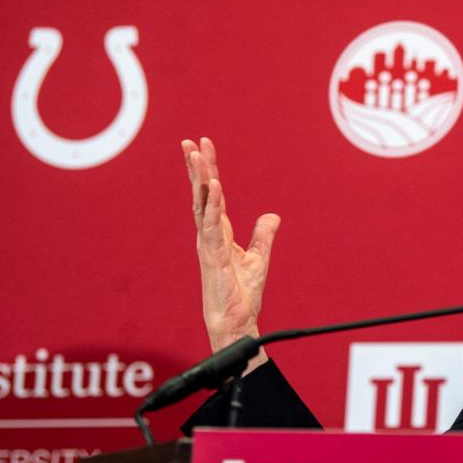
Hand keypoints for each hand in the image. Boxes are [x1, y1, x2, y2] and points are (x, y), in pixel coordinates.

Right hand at [183, 137, 278, 372]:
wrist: (236, 320)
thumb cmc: (241, 294)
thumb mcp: (259, 258)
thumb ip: (263, 236)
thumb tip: (272, 216)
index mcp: (218, 233)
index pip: (212, 195)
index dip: (208, 171)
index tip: (204, 147)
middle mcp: (209, 235)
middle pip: (201, 194)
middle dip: (196, 168)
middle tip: (191, 142)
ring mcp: (208, 244)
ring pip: (203, 204)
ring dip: (200, 179)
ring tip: (197, 155)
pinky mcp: (213, 255)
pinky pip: (213, 225)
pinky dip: (214, 204)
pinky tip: (216, 186)